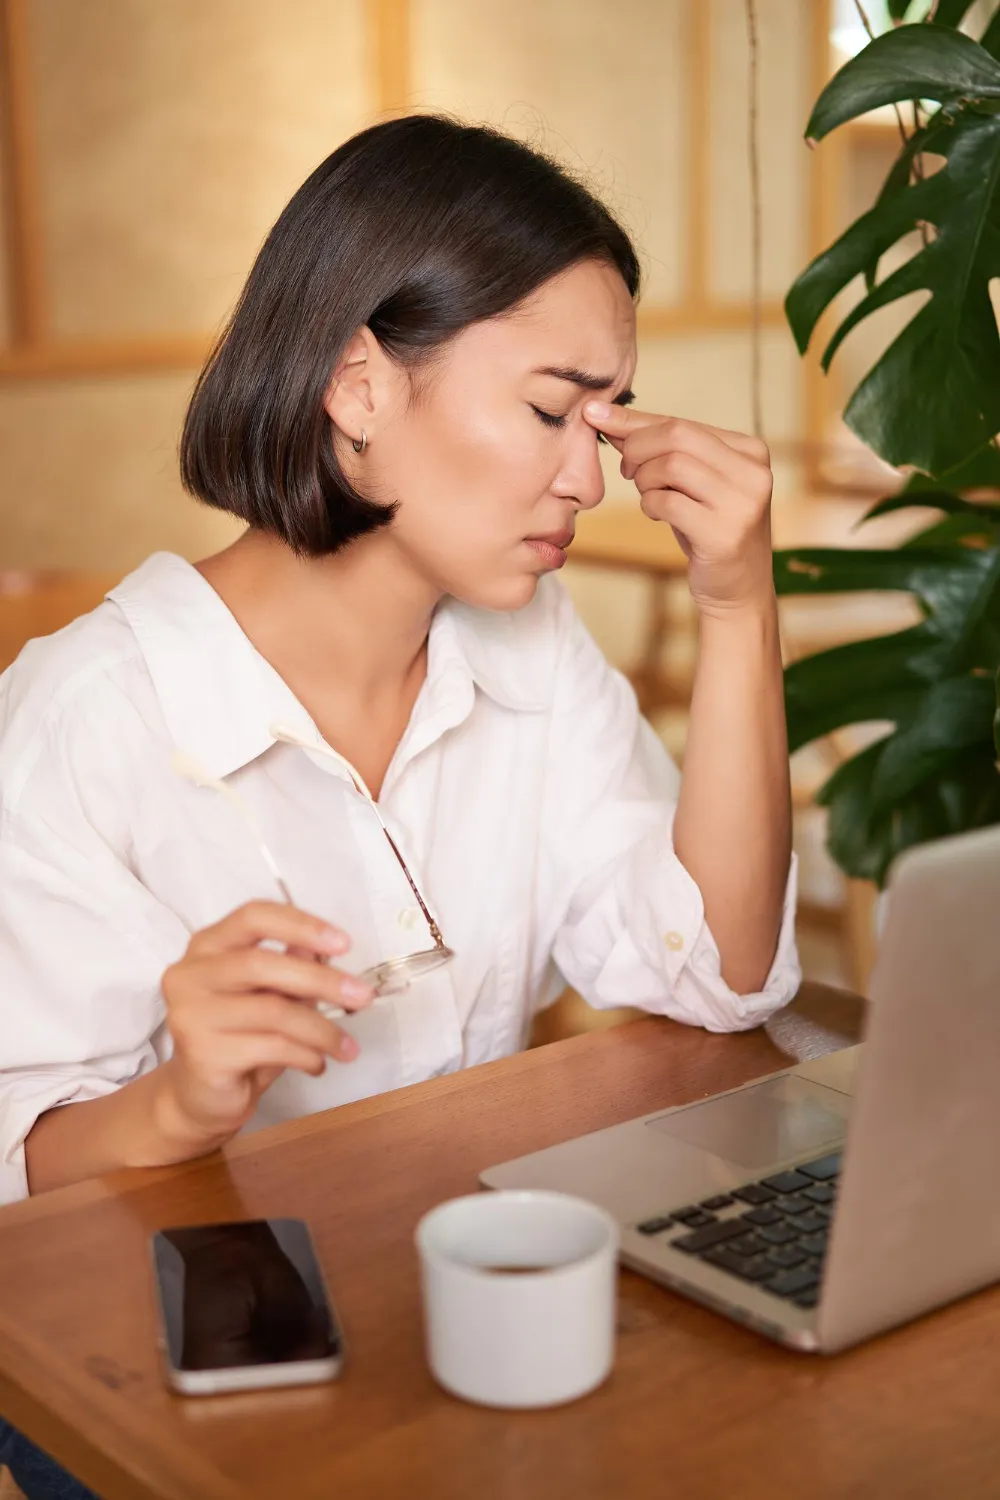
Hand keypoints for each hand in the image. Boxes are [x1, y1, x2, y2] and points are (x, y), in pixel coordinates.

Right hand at [158, 901, 372, 1151]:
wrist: (203, 1097)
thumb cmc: (240, 1036)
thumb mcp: (270, 995)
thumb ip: (291, 966)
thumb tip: (327, 950)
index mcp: (207, 946)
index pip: (253, 916)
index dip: (301, 925)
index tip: (344, 943)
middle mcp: (190, 974)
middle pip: (262, 963)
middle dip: (322, 980)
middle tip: (363, 996)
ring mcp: (190, 1014)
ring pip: (272, 1010)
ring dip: (321, 1029)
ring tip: (346, 1047)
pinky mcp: (203, 1053)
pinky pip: (271, 1047)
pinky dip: (305, 1055)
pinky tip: (317, 1063)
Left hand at [584, 402, 774, 617]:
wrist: (738, 589)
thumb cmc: (709, 529)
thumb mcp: (692, 482)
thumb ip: (661, 449)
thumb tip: (605, 416)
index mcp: (751, 450)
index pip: (683, 422)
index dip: (635, 422)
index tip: (596, 416)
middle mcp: (753, 472)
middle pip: (676, 436)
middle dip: (636, 449)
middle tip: (627, 470)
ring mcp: (742, 503)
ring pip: (670, 466)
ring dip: (644, 480)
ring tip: (649, 496)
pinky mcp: (724, 534)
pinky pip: (668, 502)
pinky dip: (650, 505)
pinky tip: (657, 514)